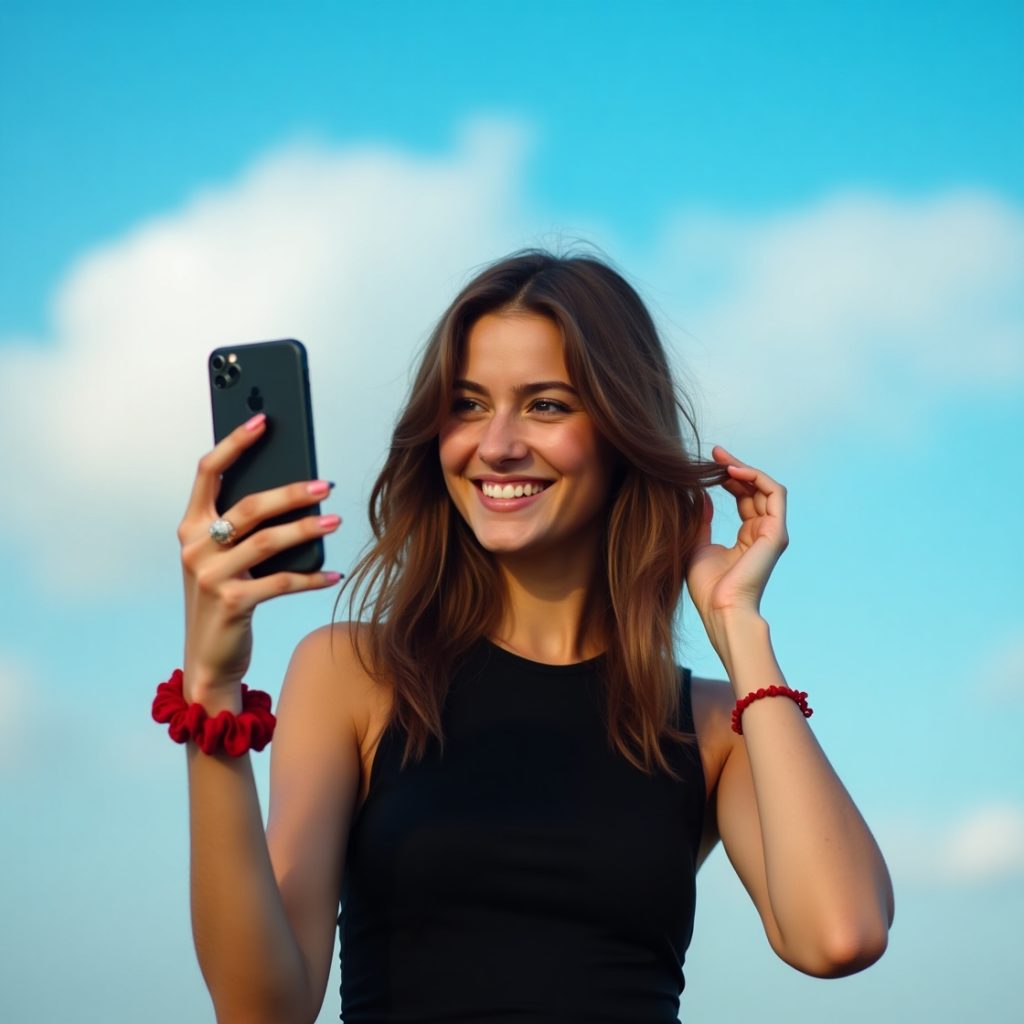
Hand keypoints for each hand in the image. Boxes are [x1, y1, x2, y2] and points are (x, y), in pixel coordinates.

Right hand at [177, 414, 341, 701]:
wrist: (210, 659)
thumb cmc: (226, 597)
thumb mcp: (226, 558)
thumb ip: (244, 527)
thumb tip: (297, 488)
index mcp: (190, 526)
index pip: (208, 472)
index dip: (235, 443)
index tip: (263, 420)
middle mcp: (195, 546)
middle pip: (249, 506)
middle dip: (291, 492)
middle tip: (326, 485)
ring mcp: (210, 575)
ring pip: (267, 541)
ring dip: (307, 529)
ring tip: (336, 521)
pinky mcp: (231, 603)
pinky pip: (281, 582)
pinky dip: (311, 577)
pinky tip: (334, 573)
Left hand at [686, 445, 787, 632]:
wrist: (720, 610)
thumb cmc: (707, 587)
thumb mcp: (697, 545)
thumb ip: (701, 520)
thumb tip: (700, 496)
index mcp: (748, 537)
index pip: (744, 497)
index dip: (728, 477)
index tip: (707, 463)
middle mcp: (764, 532)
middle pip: (756, 488)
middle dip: (735, 467)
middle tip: (713, 453)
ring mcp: (773, 532)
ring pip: (767, 487)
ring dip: (745, 468)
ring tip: (721, 459)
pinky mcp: (776, 533)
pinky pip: (774, 493)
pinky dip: (756, 477)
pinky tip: (732, 471)